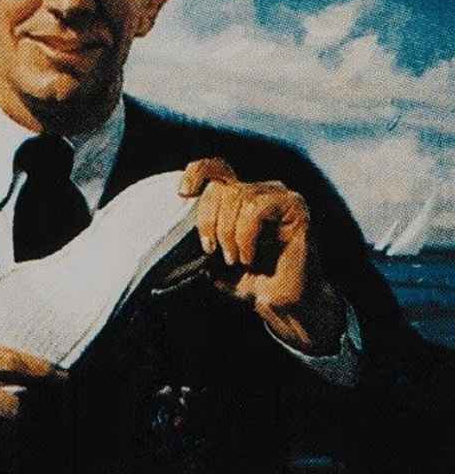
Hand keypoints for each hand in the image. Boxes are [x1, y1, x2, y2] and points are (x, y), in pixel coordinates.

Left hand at [179, 158, 344, 355]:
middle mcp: (260, 191)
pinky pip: (256, 208)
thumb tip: (178, 228)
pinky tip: (249, 256)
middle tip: (213, 251)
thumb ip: (202, 237)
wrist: (282, 304)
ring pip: (237, 197)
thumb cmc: (251, 281)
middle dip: (209, 221)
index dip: (196, 173)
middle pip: (220, 187)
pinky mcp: (295, 207)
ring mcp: (279, 196)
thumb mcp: (215, 258)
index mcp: (240, 198)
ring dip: (229, 233)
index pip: (216, 170)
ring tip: (236, 258)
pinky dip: (246, 235)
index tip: (183, 193)